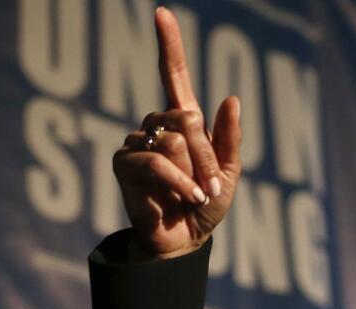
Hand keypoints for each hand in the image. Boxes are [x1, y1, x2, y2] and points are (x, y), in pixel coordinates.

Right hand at [113, 6, 241, 259]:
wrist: (185, 240)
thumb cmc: (206, 205)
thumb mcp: (229, 173)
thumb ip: (228, 138)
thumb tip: (230, 98)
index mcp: (184, 122)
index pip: (175, 75)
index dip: (169, 45)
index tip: (161, 13)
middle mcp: (157, 126)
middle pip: (186, 120)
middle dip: (206, 156)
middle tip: (209, 184)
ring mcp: (138, 143)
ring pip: (174, 141)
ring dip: (194, 171)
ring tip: (195, 193)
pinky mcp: (124, 164)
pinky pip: (156, 160)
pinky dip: (178, 181)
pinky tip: (188, 197)